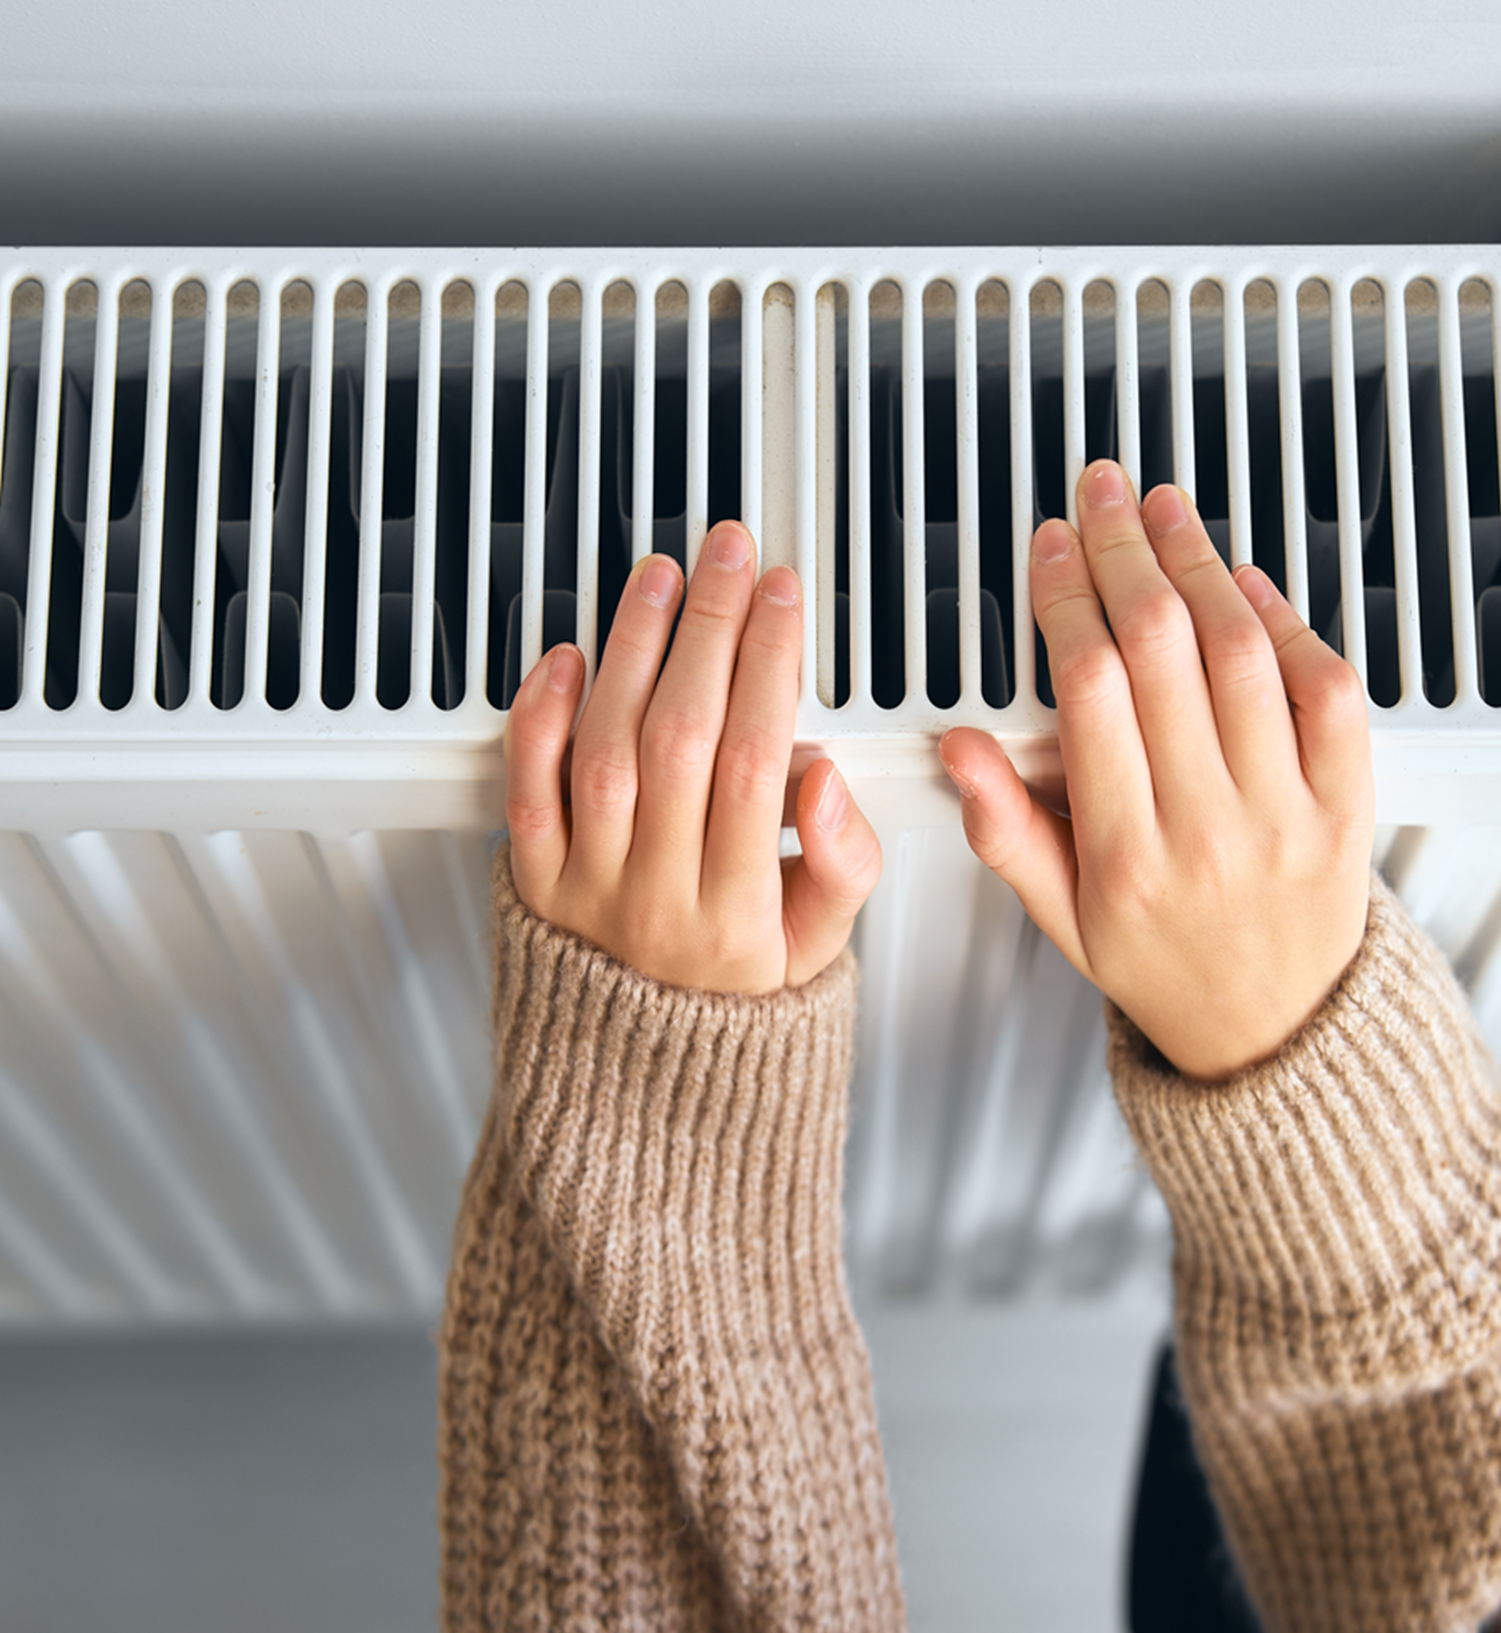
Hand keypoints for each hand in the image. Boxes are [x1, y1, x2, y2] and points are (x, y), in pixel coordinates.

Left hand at [504, 522, 881, 993]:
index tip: (784, 601)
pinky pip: (526, 791)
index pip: (756, 764)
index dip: (770, 667)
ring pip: (604, 750)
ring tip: (661, 578)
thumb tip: (827, 784)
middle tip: (730, 558)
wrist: (642, 1074)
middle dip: (711, 628)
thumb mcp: (822, 947)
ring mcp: (587, 887)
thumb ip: (842, 865)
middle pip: (681, 738)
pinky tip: (569, 655)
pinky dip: (541, 716)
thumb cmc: (739, 990)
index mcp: (738, 914)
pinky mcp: (532, 879)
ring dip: (633, 649)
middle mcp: (657, 897)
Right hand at [939, 462, 1374, 1080]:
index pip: (1091, 691)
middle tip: (1104, 495)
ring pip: (1244, 654)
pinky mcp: (1349, 802)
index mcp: (1127, 856)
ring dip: (1200, 564)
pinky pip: (1328, 692)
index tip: (1052, 549)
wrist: (1279, 1033)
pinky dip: (1290, 624)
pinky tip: (1249, 583)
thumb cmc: (1166, 965)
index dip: (1067, 599)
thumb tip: (960, 749)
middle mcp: (1210, 828)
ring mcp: (1287, 812)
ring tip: (1167, 512)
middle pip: (1165, 649)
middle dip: (1126, 551)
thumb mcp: (1061, 919)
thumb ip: (1005, 829)